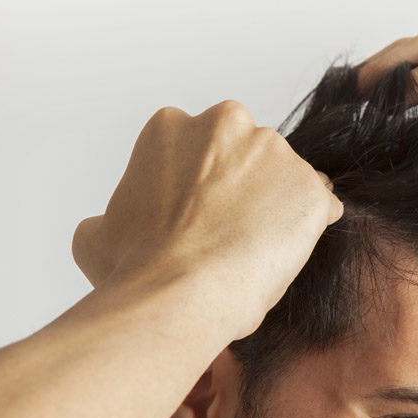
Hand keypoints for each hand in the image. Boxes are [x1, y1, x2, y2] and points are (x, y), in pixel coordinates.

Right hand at [71, 100, 342, 338]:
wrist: (179, 293)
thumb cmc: (138, 267)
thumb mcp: (98, 235)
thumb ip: (111, 215)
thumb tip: (105, 225)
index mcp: (172, 126)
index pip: (202, 148)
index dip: (202, 186)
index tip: (199, 214)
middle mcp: (228, 124)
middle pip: (248, 155)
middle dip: (243, 187)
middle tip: (229, 231)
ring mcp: (275, 153)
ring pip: (285, 179)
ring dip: (277, 207)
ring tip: (255, 251)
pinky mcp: (311, 188)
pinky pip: (320, 206)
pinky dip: (309, 227)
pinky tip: (285, 254)